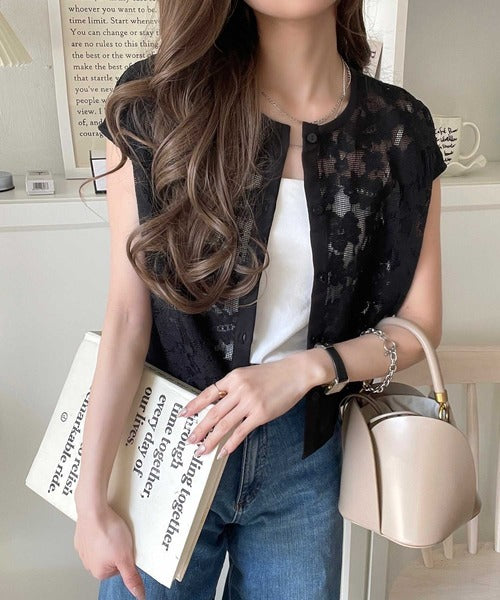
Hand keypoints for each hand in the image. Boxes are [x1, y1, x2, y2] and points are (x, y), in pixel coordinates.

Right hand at [74, 503, 145, 599]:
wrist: (94, 510)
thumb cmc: (108, 531)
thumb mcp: (126, 557)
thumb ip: (131, 578)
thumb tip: (139, 595)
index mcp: (99, 572)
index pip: (121, 567)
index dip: (127, 555)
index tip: (126, 547)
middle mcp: (88, 563)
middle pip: (112, 557)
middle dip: (118, 548)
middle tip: (120, 537)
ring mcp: (83, 549)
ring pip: (103, 546)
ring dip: (109, 539)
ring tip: (113, 529)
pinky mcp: (82, 535)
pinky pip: (96, 536)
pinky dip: (101, 531)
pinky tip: (105, 524)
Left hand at [178, 352, 313, 459]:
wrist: (295, 373)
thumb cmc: (274, 374)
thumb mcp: (248, 375)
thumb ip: (234, 388)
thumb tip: (219, 405)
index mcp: (233, 378)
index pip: (208, 393)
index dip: (194, 405)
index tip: (184, 415)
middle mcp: (239, 390)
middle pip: (213, 413)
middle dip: (199, 429)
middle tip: (190, 440)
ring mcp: (249, 403)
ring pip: (224, 425)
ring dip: (211, 440)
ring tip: (202, 450)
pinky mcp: (260, 414)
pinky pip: (241, 432)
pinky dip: (230, 444)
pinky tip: (223, 452)